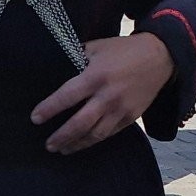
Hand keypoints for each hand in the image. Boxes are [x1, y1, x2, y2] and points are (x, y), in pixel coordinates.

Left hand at [29, 32, 174, 153]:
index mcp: (96, 76)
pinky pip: (110, 133)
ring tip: (63, 149)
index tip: (35, 119)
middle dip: (61, 136)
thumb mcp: (98, 47)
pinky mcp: (132, 116)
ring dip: (76, 144)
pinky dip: (95, 140)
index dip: (49, 109)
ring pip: (95, 134)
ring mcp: (121, 109)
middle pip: (80, 123)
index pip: (66, 96)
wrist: (160, 56)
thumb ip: (78, 58)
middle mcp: (108, 96)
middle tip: (48, 144)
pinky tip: (84, 142)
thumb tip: (58, 67)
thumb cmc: (124, 49)